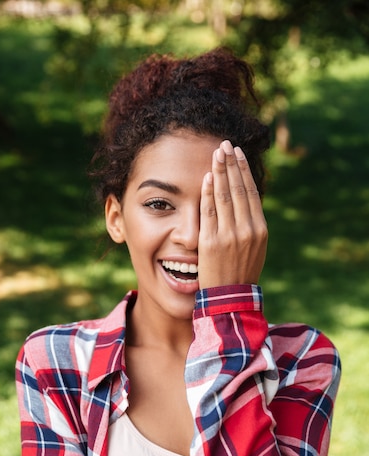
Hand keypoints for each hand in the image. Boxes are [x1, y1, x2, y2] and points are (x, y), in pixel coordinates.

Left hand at [198, 140, 267, 288]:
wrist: (230, 299)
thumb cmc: (240, 275)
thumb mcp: (254, 251)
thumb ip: (250, 228)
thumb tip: (245, 206)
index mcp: (260, 230)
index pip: (251, 193)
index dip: (245, 171)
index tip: (239, 154)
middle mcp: (248, 230)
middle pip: (239, 189)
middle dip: (232, 164)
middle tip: (226, 144)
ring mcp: (230, 236)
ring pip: (226, 196)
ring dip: (221, 171)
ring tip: (217, 152)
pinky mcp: (212, 243)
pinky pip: (210, 212)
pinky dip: (209, 193)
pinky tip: (208, 177)